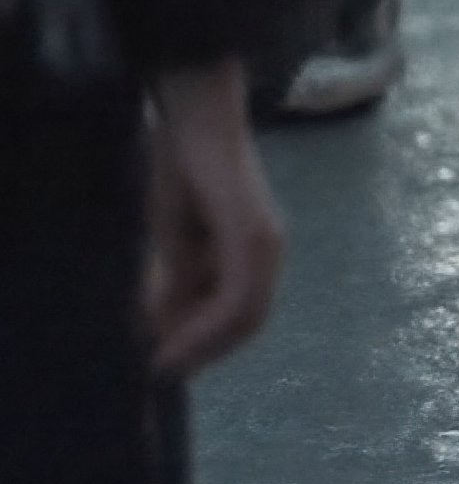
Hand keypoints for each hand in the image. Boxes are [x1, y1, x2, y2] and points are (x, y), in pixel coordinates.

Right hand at [144, 59, 284, 379]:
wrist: (195, 118)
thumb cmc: (185, 167)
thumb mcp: (177, 237)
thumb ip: (180, 279)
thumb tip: (165, 326)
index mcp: (256, 248)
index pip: (242, 311)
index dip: (208, 341)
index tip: (170, 360)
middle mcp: (269, 249)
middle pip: (247, 321)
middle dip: (205, 348)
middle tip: (164, 365)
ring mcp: (265, 242)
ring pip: (244, 316)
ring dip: (202, 343)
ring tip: (166, 357)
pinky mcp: (251, 236)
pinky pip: (235, 298)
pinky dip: (205, 327)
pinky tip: (175, 339)